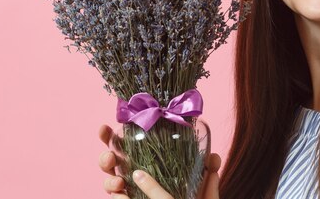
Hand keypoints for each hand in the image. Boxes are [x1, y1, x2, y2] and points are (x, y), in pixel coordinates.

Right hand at [98, 124, 220, 198]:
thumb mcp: (202, 186)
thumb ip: (208, 172)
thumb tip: (214, 157)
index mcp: (148, 160)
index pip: (128, 144)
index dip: (111, 136)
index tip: (105, 127)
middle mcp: (134, 174)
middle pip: (112, 161)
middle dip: (105, 156)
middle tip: (110, 156)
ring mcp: (130, 191)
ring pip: (110, 182)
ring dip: (109, 180)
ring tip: (119, 182)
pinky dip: (117, 197)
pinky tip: (121, 195)